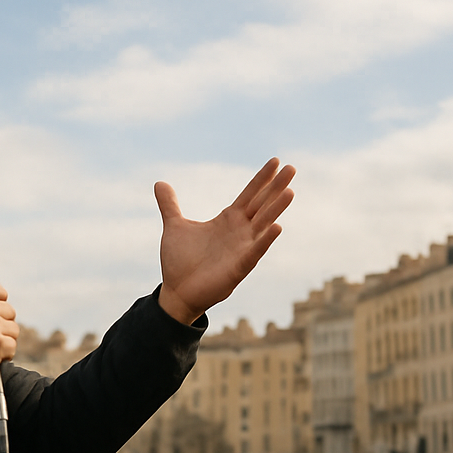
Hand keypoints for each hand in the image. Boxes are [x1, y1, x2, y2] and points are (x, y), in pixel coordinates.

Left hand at [155, 158, 295, 324]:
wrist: (176, 292)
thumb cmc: (180, 261)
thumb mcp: (174, 226)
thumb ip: (170, 205)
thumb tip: (160, 183)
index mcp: (228, 220)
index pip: (249, 195)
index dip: (261, 179)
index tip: (275, 160)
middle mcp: (239, 231)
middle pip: (261, 205)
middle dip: (276, 188)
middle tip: (292, 168)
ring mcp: (241, 249)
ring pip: (263, 225)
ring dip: (276, 209)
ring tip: (290, 191)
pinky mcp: (239, 267)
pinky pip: (254, 251)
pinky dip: (264, 240)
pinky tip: (276, 227)